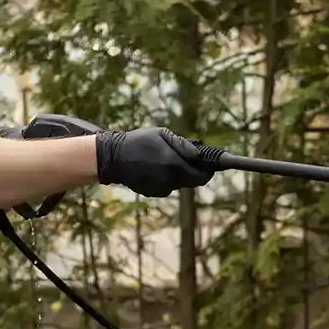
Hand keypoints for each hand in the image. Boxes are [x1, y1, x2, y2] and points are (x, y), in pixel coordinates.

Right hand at [95, 126, 217, 197]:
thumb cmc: (139, 141)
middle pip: (195, 181)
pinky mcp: (154, 193)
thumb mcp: (162, 135)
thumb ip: (183, 145)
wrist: (113, 158)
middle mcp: (170, 179)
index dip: (210, 169)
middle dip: (198, 172)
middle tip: (195, 160)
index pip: (202, 173)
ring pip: (182, 183)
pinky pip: (170, 186)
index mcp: (174, 163)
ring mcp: (162, 188)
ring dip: (182, 173)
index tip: (215, 164)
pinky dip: (169, 178)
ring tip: (167, 159)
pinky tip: (156, 168)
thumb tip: (200, 153)